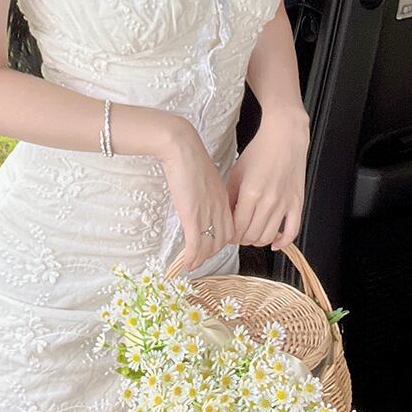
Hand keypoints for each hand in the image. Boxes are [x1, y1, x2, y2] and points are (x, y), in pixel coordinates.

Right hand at [158, 119, 236, 272]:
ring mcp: (207, 212)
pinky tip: (186, 264)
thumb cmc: (189, 157)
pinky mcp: (192, 215)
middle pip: (222, 240)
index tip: (209, 246)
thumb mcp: (204, 177)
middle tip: (199, 258)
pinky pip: (195, 244)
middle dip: (211, 253)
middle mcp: (219, 208)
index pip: (229, 228)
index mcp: (224, 198)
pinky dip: (192, 257)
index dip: (221, 241)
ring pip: (209, 245)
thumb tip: (199, 201)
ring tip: (192, 264)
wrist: (181, 147)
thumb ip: (206, 192)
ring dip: (201, 258)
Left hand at [225, 109, 309, 251]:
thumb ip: (230, 197)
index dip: (230, 236)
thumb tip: (226, 217)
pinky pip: (292, 231)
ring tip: (251, 234)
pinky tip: (274, 242)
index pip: (237, 228)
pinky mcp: (297, 203)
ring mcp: (284, 204)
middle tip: (237, 234)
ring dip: (257, 241)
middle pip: (251, 236)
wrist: (284, 137)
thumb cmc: (260, 150)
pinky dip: (282, 242)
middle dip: (241, 239)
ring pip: (268, 237)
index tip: (227, 234)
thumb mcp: (236, 172)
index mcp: (250, 193)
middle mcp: (268, 202)